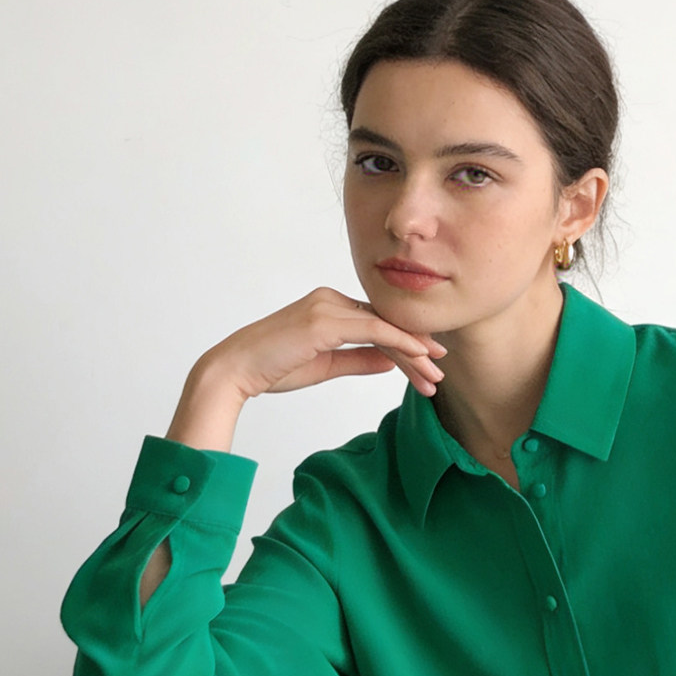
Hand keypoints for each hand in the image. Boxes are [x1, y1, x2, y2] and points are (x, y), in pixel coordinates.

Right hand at [201, 286, 446, 401]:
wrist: (236, 370)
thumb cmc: (274, 368)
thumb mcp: (326, 366)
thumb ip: (359, 360)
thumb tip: (391, 362)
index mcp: (330, 307)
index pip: (378, 323)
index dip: (406, 342)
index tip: (429, 363)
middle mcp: (331, 299)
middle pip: (386, 322)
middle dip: (416, 349)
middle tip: (439, 372)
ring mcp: (327, 306)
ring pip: (385, 326)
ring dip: (413, 352)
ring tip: (434, 376)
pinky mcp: (325, 320)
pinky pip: (374, 329)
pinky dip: (400, 342)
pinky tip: (419, 356)